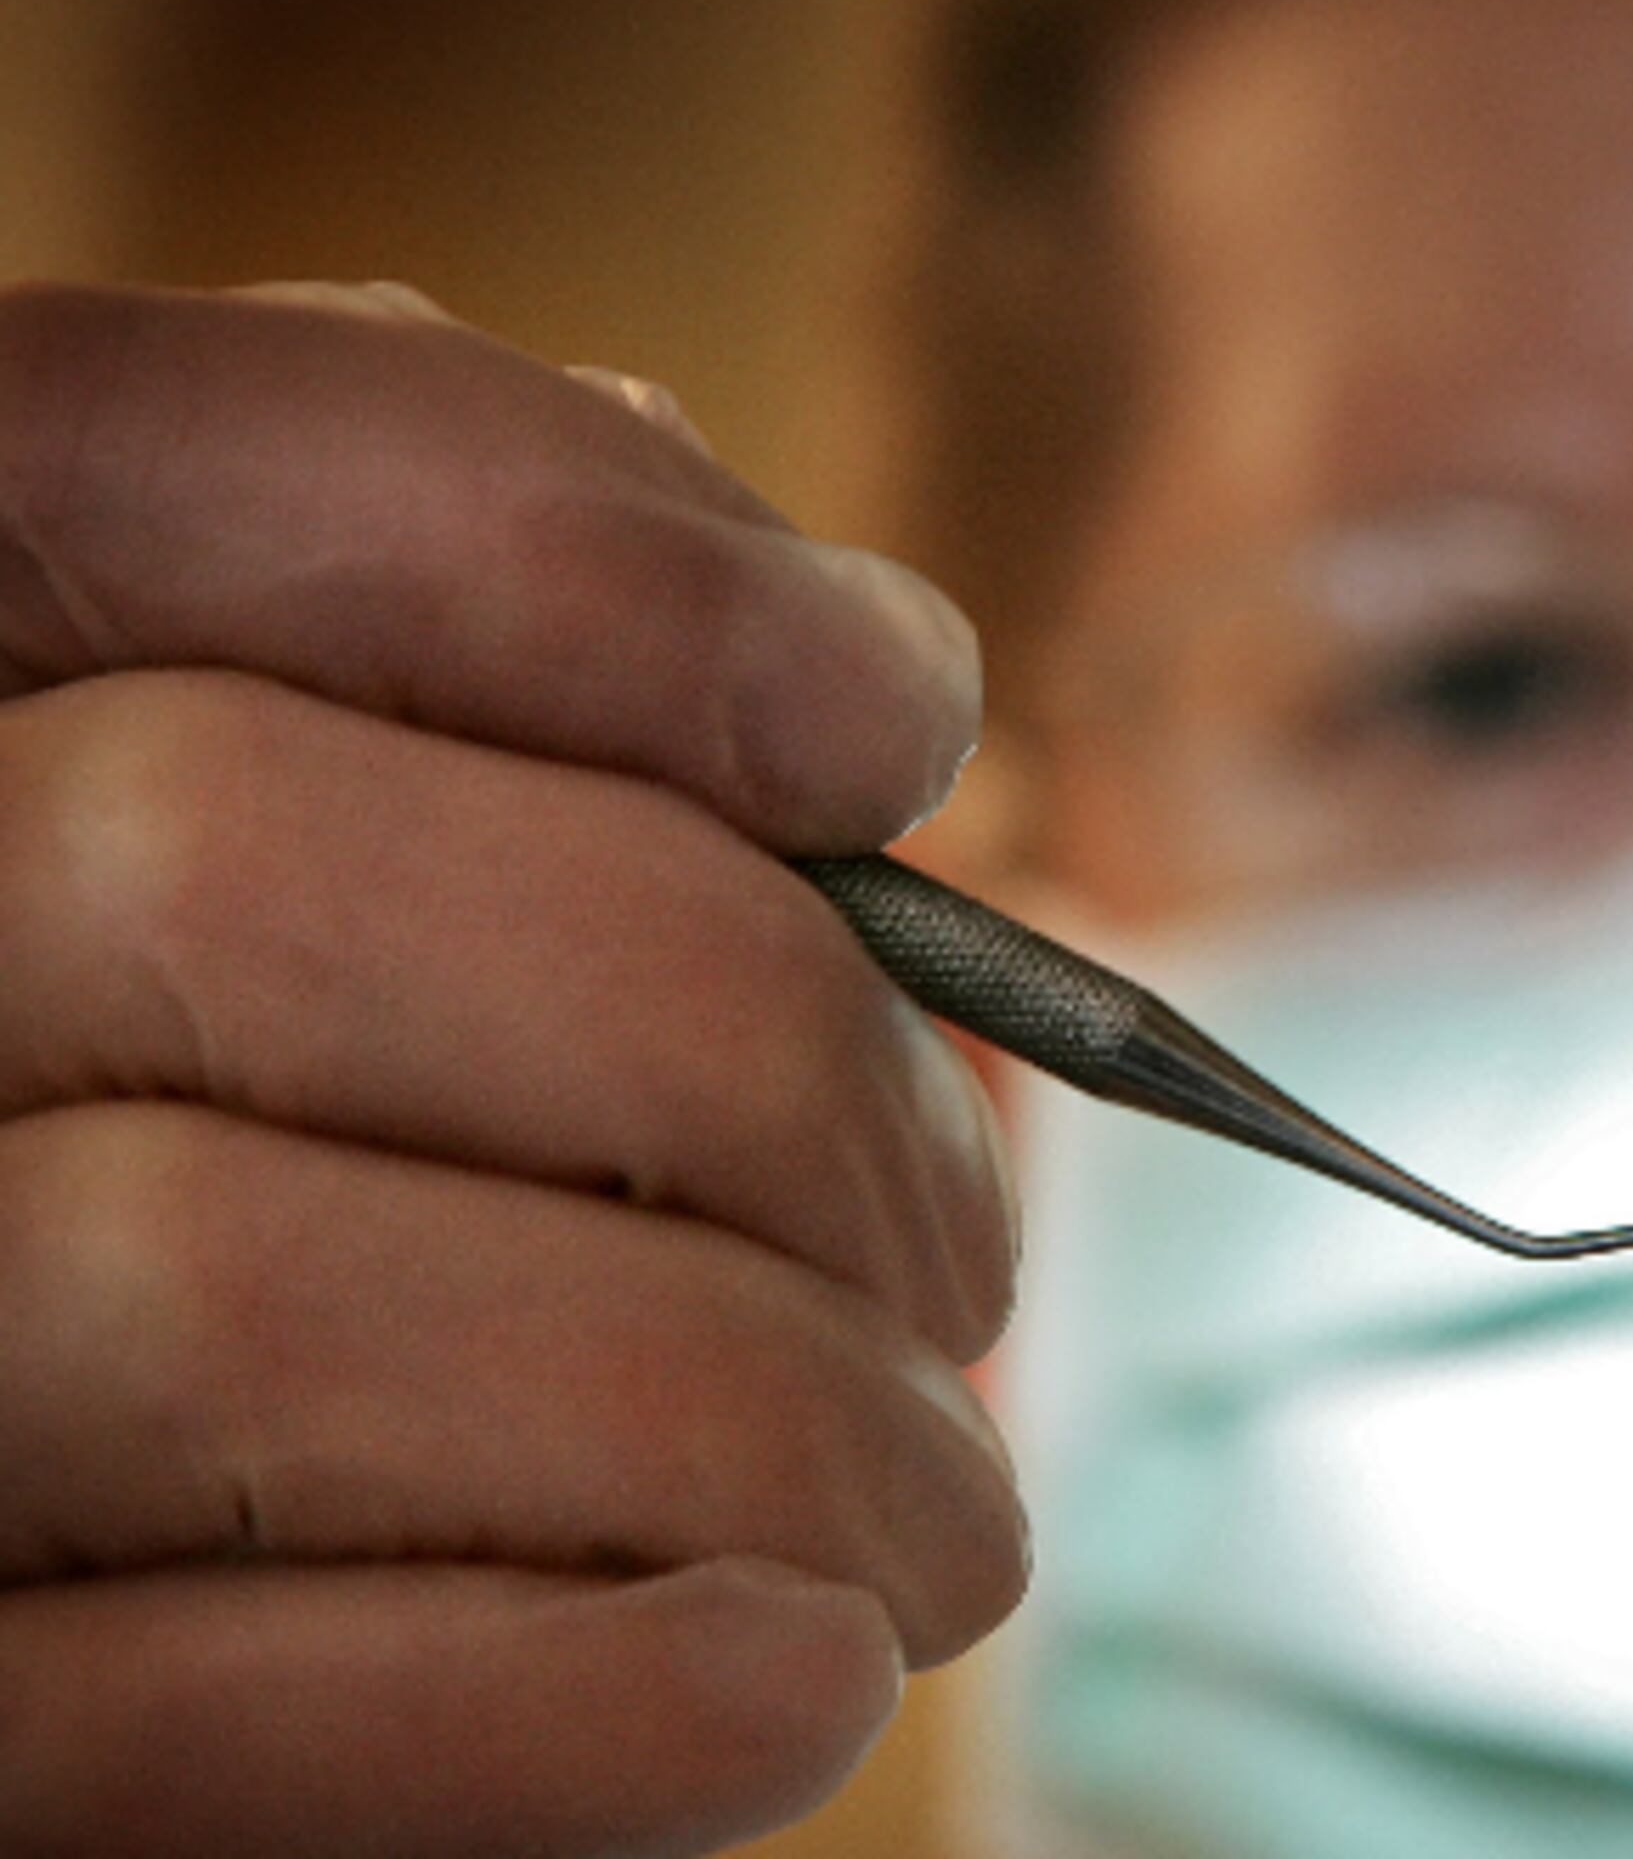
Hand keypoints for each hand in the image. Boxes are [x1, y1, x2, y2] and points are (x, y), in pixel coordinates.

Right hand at [0, 284, 1024, 1856]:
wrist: (169, 1604)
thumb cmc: (340, 1207)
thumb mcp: (346, 918)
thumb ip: (494, 736)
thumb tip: (846, 673)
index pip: (123, 453)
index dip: (563, 546)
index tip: (884, 710)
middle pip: (214, 861)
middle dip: (743, 1043)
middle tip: (967, 1233)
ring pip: (231, 1297)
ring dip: (745, 1410)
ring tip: (936, 1501)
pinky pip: (193, 1722)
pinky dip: (591, 1698)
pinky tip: (806, 1672)